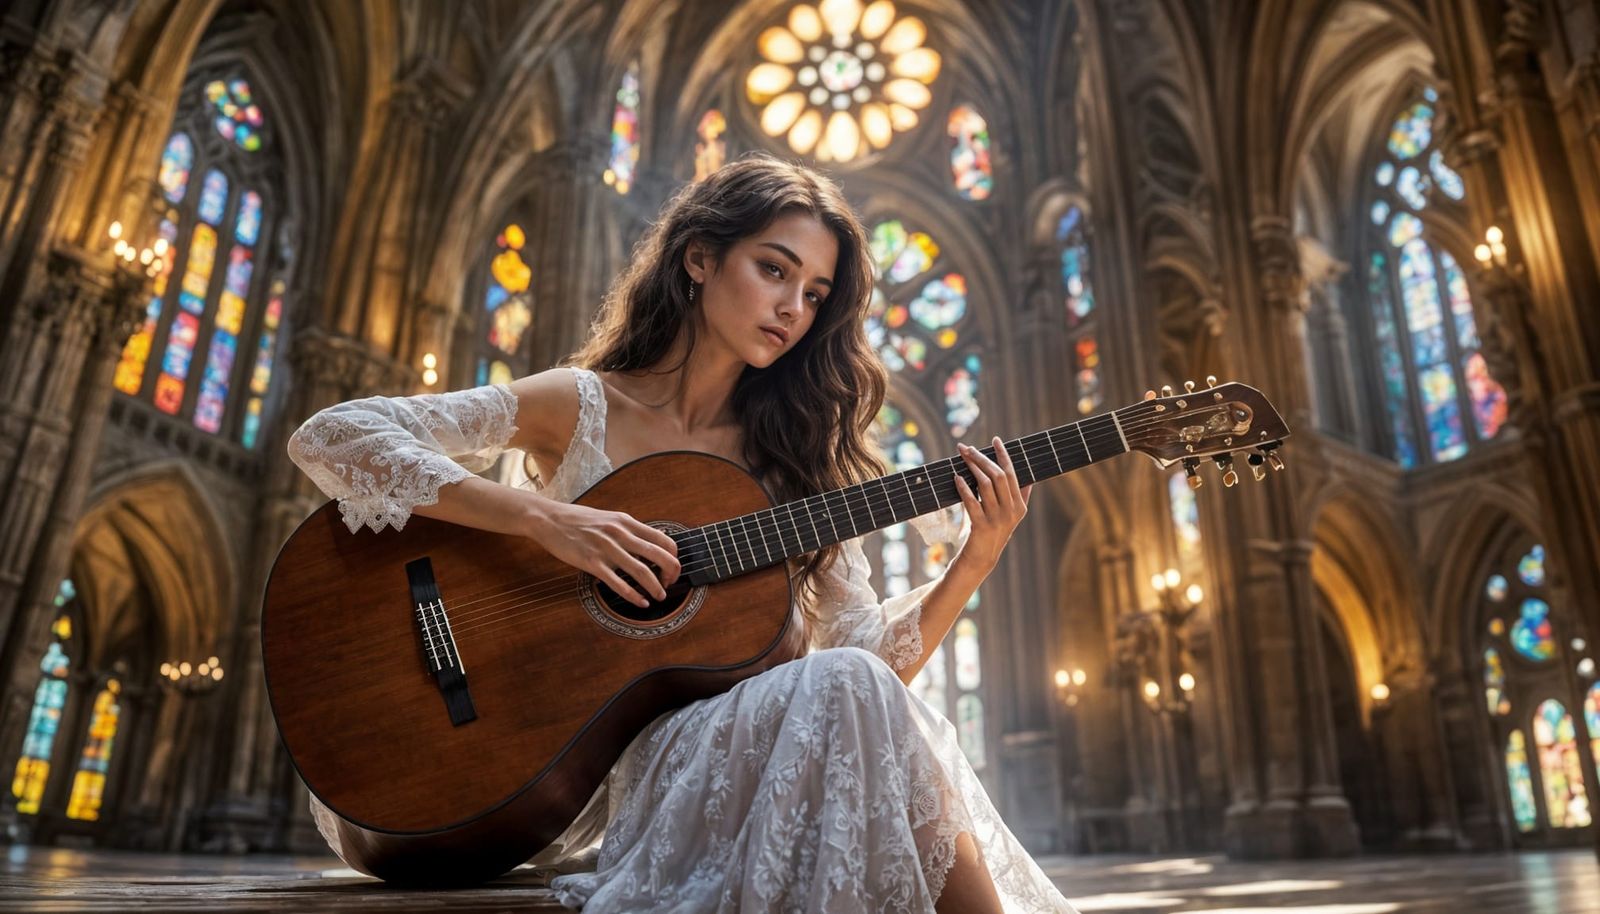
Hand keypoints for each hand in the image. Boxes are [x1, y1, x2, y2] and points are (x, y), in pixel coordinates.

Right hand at [525, 499, 679, 607]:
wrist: (548, 519)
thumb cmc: (578, 519)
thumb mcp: (610, 517)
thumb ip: (631, 529)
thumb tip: (654, 538)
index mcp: (626, 522)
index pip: (663, 539)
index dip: (673, 556)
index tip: (671, 568)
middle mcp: (620, 534)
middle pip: (658, 555)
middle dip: (671, 573)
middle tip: (670, 584)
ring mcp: (606, 548)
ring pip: (641, 571)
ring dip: (655, 587)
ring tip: (659, 596)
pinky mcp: (592, 563)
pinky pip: (617, 583)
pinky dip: (633, 595)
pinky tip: (640, 602)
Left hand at [952, 437, 1032, 571]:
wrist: (981, 559)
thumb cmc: (992, 532)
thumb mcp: (1010, 516)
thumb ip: (1018, 498)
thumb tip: (1028, 478)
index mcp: (1019, 506)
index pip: (1012, 474)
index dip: (1003, 455)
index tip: (995, 440)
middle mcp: (1011, 511)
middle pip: (998, 476)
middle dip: (982, 458)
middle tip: (967, 447)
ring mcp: (997, 519)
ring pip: (985, 485)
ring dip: (972, 468)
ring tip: (962, 458)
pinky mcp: (981, 526)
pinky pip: (972, 501)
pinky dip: (964, 487)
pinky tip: (956, 477)